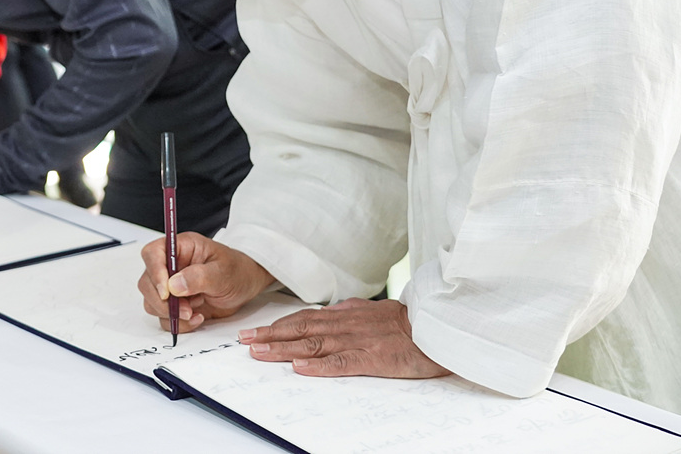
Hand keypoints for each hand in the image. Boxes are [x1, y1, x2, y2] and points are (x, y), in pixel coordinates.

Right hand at [138, 233, 274, 333]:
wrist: (246, 286)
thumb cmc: (237, 270)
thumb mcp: (223, 271)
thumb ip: (199, 277)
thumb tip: (174, 284)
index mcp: (180, 248)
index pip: (153, 253)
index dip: (154, 272)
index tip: (166, 292)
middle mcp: (171, 266)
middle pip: (146, 282)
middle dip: (163, 301)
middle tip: (186, 309)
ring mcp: (171, 286)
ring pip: (151, 301)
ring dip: (170, 313)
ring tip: (194, 312)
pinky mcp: (175, 304)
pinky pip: (164, 317)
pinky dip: (178, 323)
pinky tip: (197, 317)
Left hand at [239, 298, 450, 378]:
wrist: (436, 325)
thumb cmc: (406, 323)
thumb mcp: (370, 312)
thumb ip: (346, 314)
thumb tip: (323, 315)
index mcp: (344, 315)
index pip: (303, 319)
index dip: (276, 325)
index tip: (254, 331)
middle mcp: (345, 325)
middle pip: (300, 330)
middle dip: (269, 335)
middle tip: (243, 340)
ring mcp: (357, 341)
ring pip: (313, 345)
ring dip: (283, 349)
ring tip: (259, 353)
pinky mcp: (372, 358)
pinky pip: (341, 362)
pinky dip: (319, 366)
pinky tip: (300, 369)